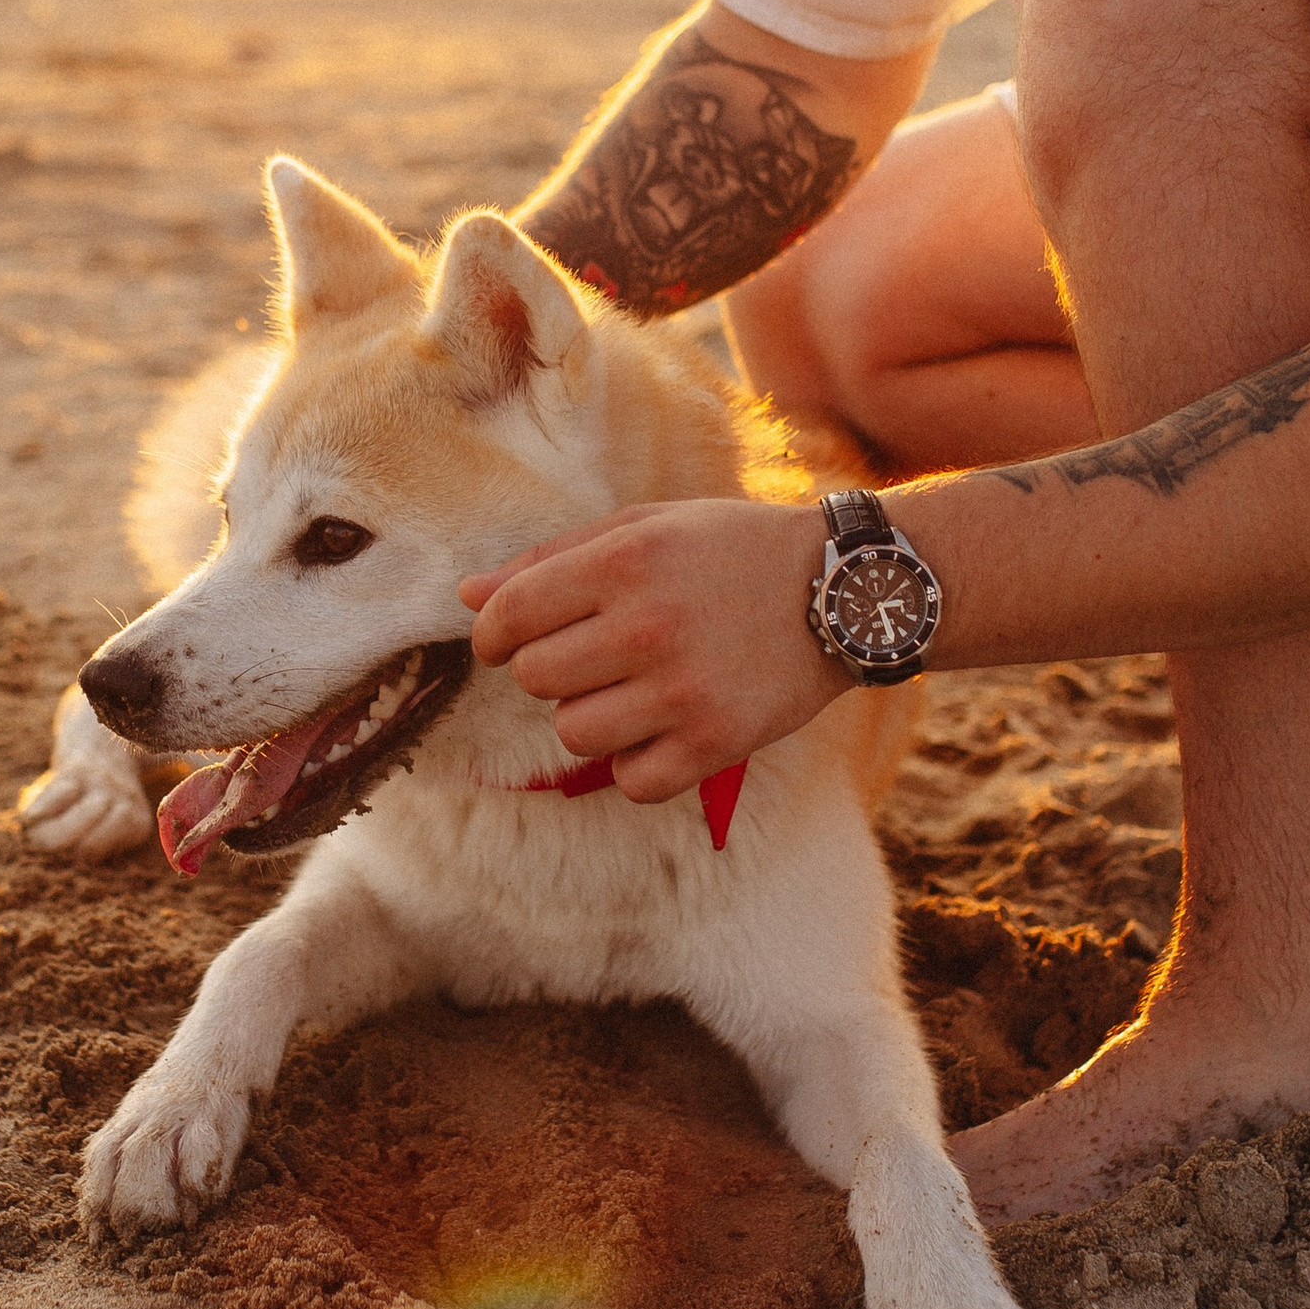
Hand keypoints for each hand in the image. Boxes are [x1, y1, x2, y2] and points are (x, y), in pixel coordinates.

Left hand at [459, 500, 843, 798]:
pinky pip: (632, 782)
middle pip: (535, 678)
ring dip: (590, 716)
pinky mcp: (717, 743)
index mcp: (624, 562)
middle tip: (591, 654)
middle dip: (550, 668)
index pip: (509, 615)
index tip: (505, 640)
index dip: (493, 634)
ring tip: (628, 690)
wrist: (842, 588)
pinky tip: (660, 727)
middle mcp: (649, 627)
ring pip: (575, 734)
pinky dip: (637, 763)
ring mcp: (684, 692)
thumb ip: (550, 560)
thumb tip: (467, 595)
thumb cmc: (730, 549)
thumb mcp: (642, 526)